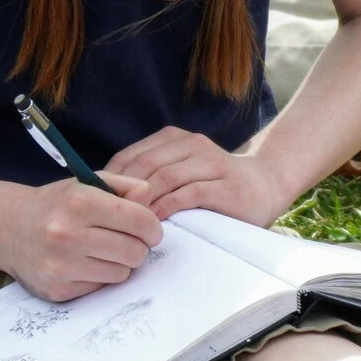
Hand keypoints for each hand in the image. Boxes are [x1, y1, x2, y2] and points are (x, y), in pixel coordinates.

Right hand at [0, 173, 163, 301]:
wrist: (8, 228)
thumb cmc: (56, 205)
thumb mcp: (88, 183)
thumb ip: (126, 186)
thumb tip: (151, 201)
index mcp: (80, 202)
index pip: (140, 221)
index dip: (152, 228)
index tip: (150, 231)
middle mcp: (67, 234)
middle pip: (135, 252)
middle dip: (138, 247)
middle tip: (127, 241)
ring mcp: (60, 265)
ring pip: (121, 273)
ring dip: (119, 263)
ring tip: (102, 251)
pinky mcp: (56, 289)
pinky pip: (100, 288)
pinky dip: (99, 277)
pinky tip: (83, 263)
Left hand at [106, 126, 297, 225]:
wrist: (265, 185)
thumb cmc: (214, 185)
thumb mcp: (179, 173)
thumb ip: (150, 177)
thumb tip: (104, 195)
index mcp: (175, 138)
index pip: (131, 155)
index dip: (110, 178)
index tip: (95, 203)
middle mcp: (193, 144)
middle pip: (146, 165)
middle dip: (123, 191)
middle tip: (107, 215)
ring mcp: (212, 162)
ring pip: (166, 177)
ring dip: (144, 201)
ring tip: (128, 221)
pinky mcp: (226, 185)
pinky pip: (190, 193)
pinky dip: (168, 207)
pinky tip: (154, 222)